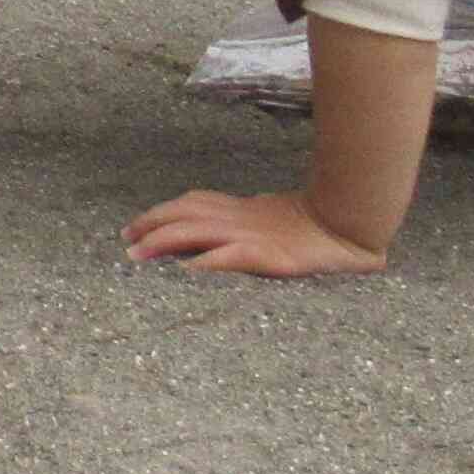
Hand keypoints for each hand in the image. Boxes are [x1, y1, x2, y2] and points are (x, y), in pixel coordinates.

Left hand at [122, 188, 386, 276]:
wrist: (348, 226)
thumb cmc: (313, 225)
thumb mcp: (269, 221)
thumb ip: (242, 224)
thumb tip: (212, 240)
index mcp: (240, 209)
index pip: (190, 204)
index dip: (160, 212)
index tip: (133, 227)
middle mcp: (239, 219)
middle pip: (183, 214)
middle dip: (150, 225)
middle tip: (125, 240)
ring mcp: (251, 236)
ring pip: (195, 232)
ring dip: (163, 241)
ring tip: (138, 254)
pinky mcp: (267, 256)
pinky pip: (229, 257)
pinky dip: (205, 261)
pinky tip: (186, 269)